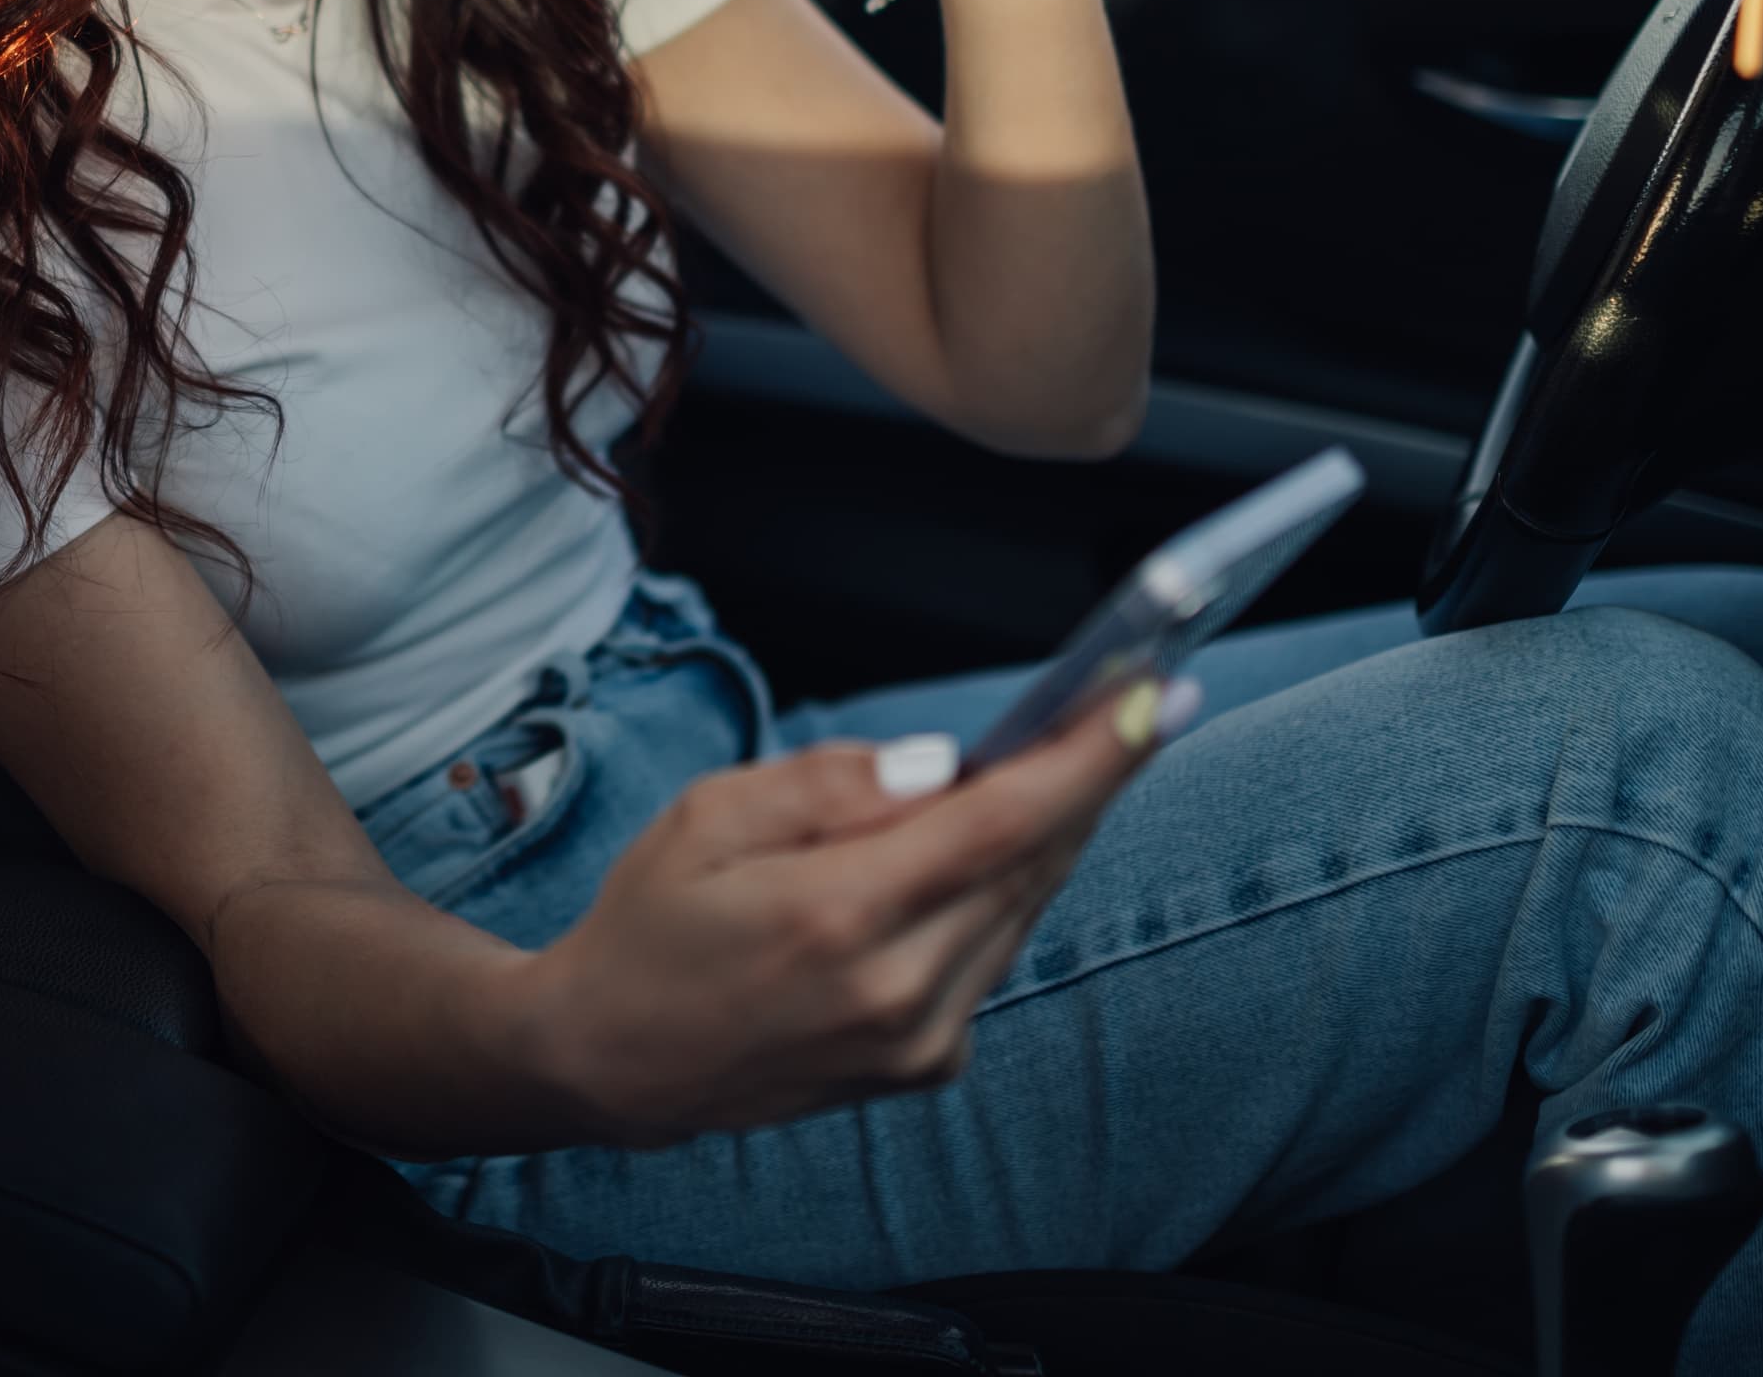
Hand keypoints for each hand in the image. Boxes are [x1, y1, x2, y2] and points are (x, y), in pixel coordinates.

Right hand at [514, 680, 1166, 1144]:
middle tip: (1129, 700)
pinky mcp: (927, 1066)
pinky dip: (1001, 890)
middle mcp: (897, 993)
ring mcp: (918, 1042)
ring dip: (1046, 831)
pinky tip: (976, 849)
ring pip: (1024, 908)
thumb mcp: (708, 816)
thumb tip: (944, 764)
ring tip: (1053, 759)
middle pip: (1035, 863)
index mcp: (838, 918)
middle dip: (1088, 778)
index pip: (1002, 823)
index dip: (1091, 756)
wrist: (611, 1059)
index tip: (1151, 696)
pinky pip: (994, 953)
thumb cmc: (650, 925)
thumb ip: (833, 783)